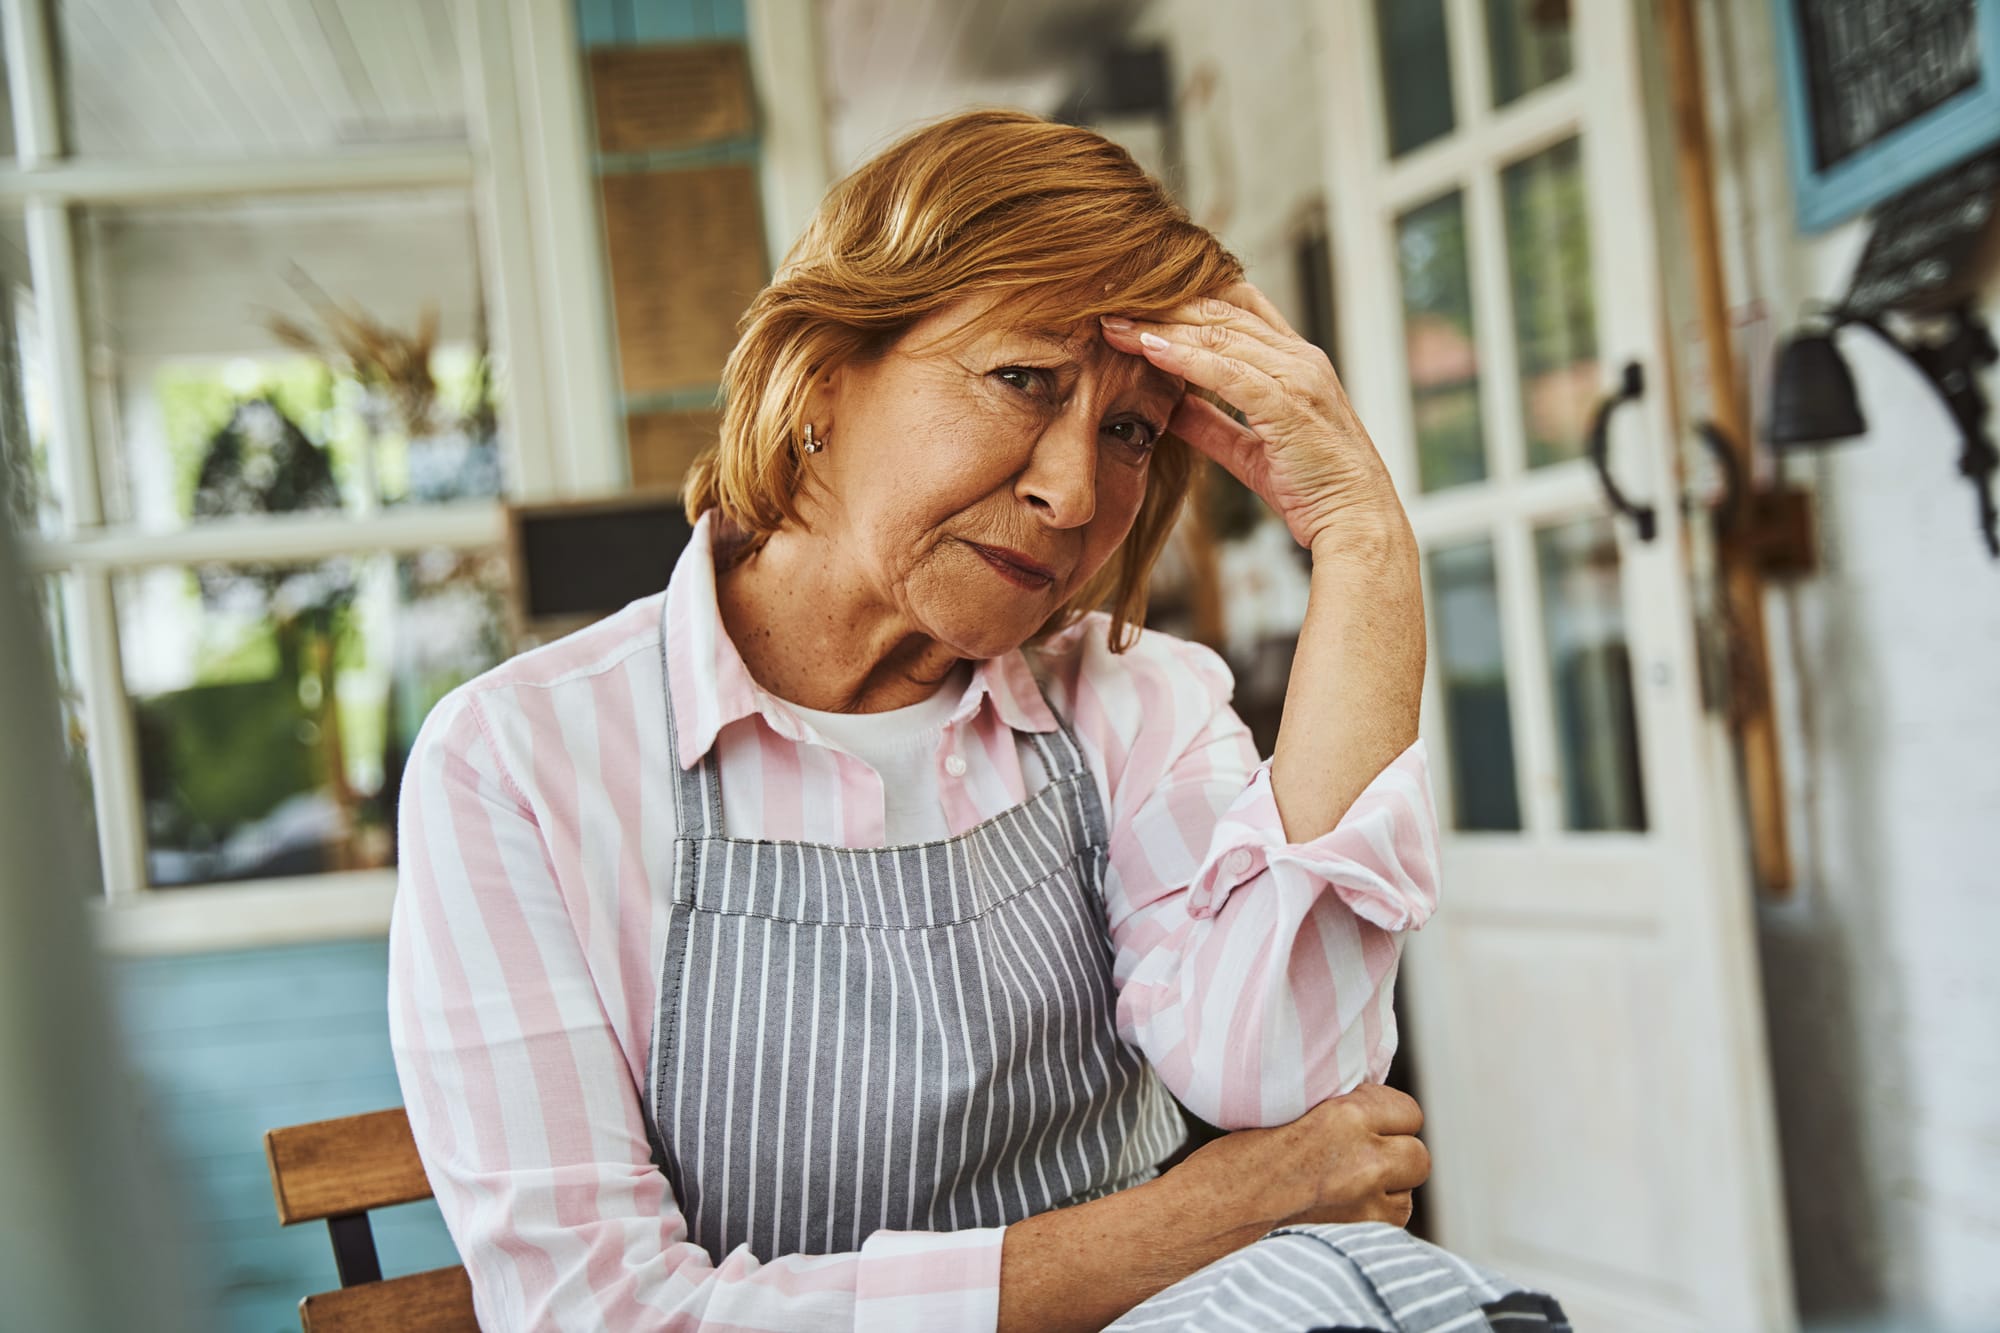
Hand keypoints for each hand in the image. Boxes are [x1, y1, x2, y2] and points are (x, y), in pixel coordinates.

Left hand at [1100, 284, 1403, 550]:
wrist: (1357, 522)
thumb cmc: (1311, 487)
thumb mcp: (1250, 450)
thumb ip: (1212, 423)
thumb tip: (1169, 405)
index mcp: (1296, 362)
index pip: (1236, 309)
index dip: (1186, 300)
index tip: (1137, 303)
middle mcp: (1300, 358)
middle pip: (1221, 312)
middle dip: (1164, 305)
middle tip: (1112, 305)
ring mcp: (1297, 376)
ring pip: (1219, 335)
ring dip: (1162, 326)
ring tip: (1115, 324)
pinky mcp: (1288, 404)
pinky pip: (1226, 371)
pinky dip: (1184, 358)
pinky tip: (1147, 349)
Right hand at [1164, 1084, 1429, 1233]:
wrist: (1207, 1219)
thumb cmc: (1231, 1165)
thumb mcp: (1285, 1114)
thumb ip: (1333, 1111)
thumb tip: (1363, 1108)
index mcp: (1345, 1119)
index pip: (1407, 1110)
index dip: (1387, 1115)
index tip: (1367, 1119)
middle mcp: (1365, 1163)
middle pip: (1418, 1154)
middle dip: (1396, 1151)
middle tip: (1364, 1153)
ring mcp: (1366, 1208)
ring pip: (1407, 1194)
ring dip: (1387, 1188)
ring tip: (1349, 1186)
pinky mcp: (1359, 1241)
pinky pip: (1389, 1226)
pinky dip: (1373, 1218)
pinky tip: (1341, 1211)